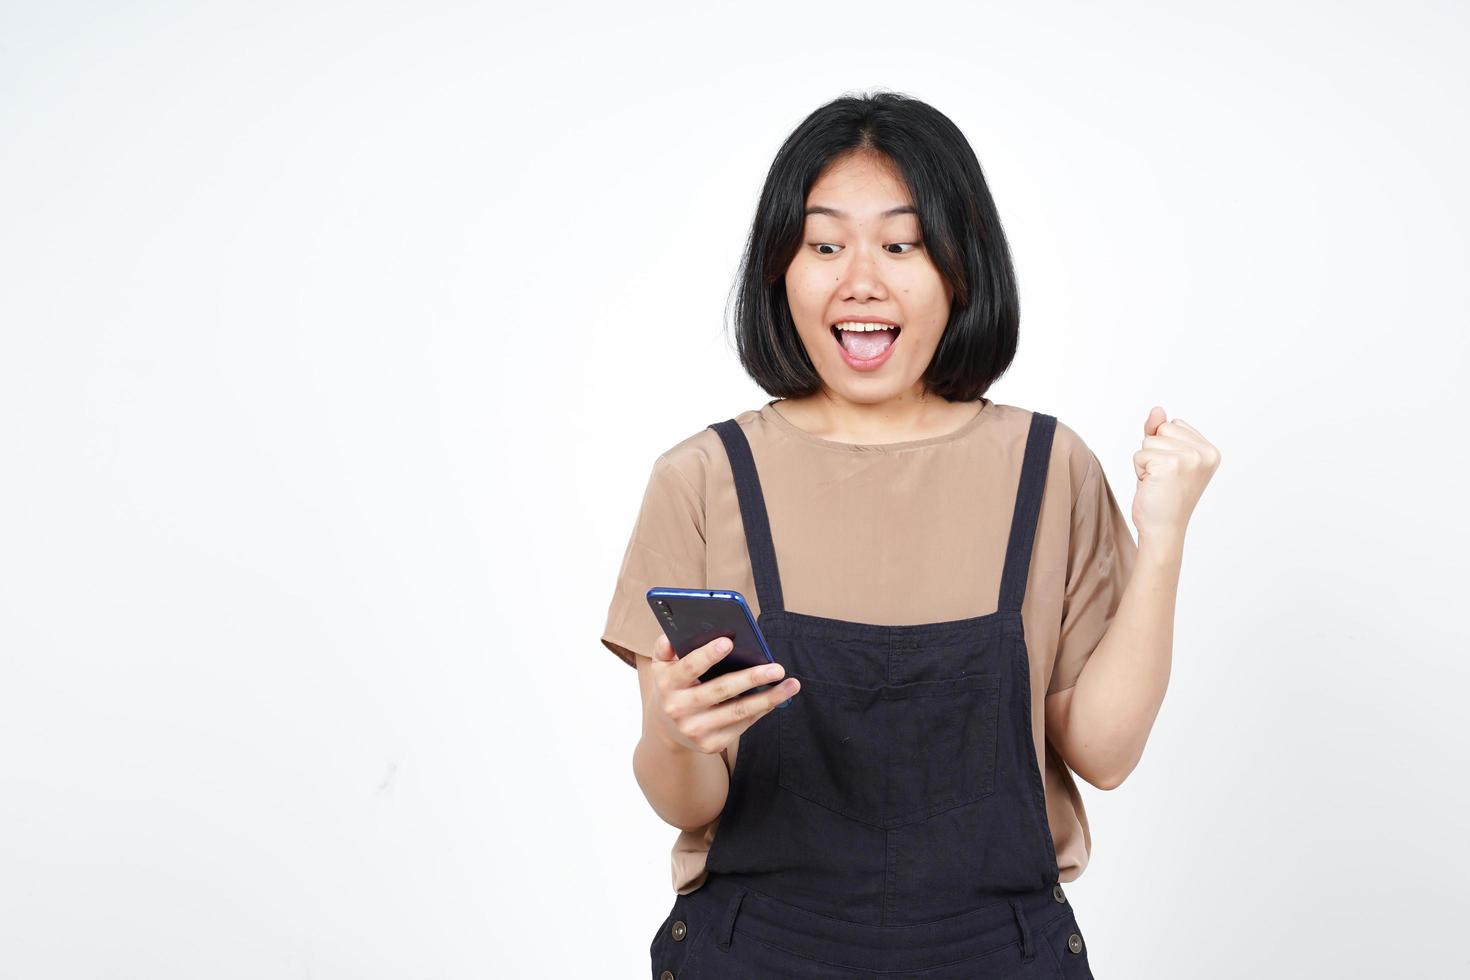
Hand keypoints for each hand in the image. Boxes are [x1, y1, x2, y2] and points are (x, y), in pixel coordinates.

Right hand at [645, 632, 799, 754]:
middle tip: (777, 668)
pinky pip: (742, 725)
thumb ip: (664, 648)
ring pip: (738, 711)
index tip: (729, 642)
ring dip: (768, 698)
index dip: (708, 655)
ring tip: (791, 685)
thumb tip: (672, 636)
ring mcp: (695, 729)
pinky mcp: (710, 744)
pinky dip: (761, 710)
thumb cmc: (672, 686)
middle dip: (751, 678)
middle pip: (721, 690)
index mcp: (668, 684)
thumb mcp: (661, 666)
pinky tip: (777, 698)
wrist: (666, 729)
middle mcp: (679, 709)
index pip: (689, 667)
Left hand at [1131, 407, 1220, 540]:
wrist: (1163, 528)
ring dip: (1146, 462)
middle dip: (1154, 452)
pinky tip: (1152, 486)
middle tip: (1163, 478)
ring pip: (1149, 441)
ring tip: (1158, 482)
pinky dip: (1139, 471)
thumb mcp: (1165, 457)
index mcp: (1210, 450)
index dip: (1164, 446)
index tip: (1172, 471)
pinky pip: (1140, 454)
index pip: (1173, 424)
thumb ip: (1161, 431)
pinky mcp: (1170, 465)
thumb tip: (1157, 409)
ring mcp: (1189, 458)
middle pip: (1162, 429)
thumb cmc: (1164, 495)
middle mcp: (1204, 453)